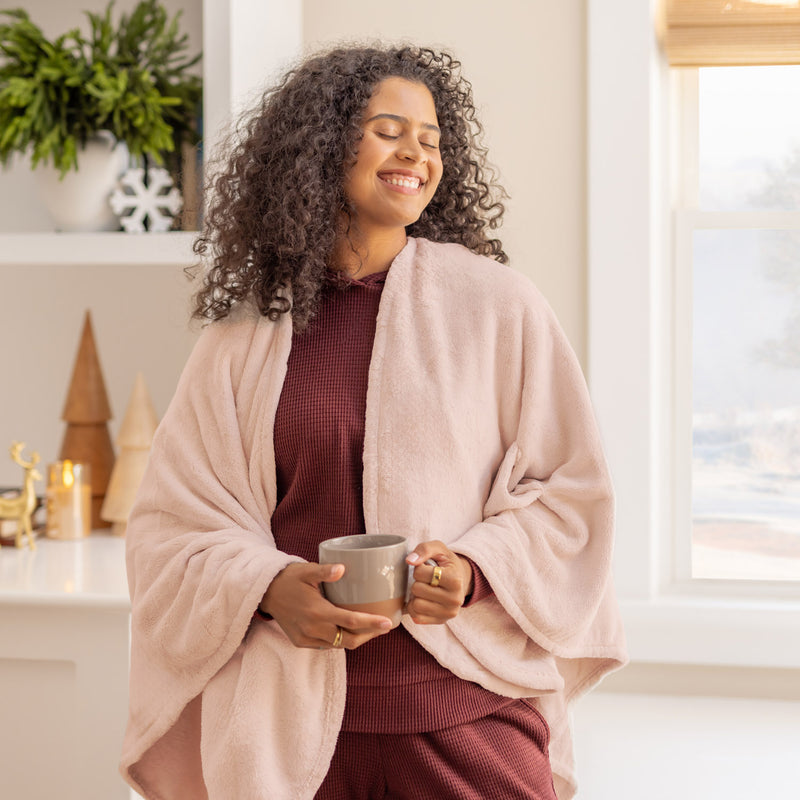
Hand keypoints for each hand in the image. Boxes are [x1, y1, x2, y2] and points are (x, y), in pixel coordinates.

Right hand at [260, 562, 392, 649]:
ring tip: (370, 628)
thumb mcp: (306, 570)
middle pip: (349, 639)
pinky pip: (326, 645)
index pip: (351, 621)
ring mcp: (307, 638)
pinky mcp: (301, 642)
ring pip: (338, 645)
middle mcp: (313, 629)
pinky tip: (348, 630)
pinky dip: (339, 640)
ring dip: (356, 639)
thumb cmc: (289, 578)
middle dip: (369, 635)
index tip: (388, 623)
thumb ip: (324, 570)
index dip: (371, 624)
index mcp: (317, 611)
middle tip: (384, 626)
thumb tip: (342, 568)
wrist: (265, 593)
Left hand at [405, 541, 473, 624]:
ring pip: (416, 605)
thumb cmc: (446, 563)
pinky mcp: (442, 621)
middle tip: (425, 580)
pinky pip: (417, 617)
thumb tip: (410, 561)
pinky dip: (415, 608)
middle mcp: (455, 599)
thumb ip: (424, 549)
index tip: (427, 567)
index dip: (418, 568)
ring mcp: (449, 613)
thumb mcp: (439, 549)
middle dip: (417, 582)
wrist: (460, 579)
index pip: (420, 573)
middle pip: (417, 589)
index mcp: (455, 580)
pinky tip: (423, 600)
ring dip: (415, 596)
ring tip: (424, 590)